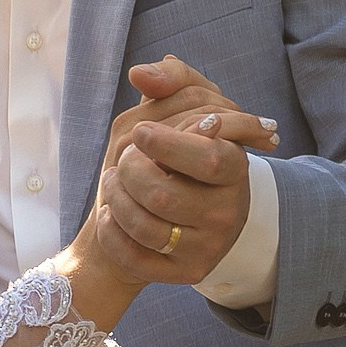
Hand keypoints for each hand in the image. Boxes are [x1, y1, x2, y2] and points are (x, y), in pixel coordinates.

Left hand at [93, 55, 278, 283]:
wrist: (184, 213)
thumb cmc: (183, 154)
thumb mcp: (185, 111)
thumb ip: (173, 81)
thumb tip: (140, 74)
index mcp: (235, 169)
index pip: (208, 157)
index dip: (167, 144)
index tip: (140, 133)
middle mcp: (228, 212)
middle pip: (164, 194)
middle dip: (129, 172)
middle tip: (123, 160)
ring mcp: (208, 246)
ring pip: (145, 226)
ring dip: (115, 198)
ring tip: (113, 182)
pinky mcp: (186, 272)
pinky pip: (136, 258)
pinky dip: (112, 233)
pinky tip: (110, 215)